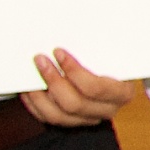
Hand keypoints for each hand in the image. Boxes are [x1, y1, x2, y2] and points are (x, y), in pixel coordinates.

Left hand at [22, 48, 141, 127]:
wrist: (115, 71)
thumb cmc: (113, 58)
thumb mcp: (113, 50)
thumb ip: (100, 45)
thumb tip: (78, 28)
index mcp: (121, 93)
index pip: (96, 88)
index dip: (74, 71)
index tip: (59, 52)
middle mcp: (106, 110)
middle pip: (74, 104)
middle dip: (53, 80)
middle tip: (40, 60)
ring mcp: (88, 118)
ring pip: (58, 116)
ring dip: (39, 95)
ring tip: (31, 74)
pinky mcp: (72, 122)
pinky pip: (48, 119)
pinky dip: (34, 104)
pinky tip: (28, 89)